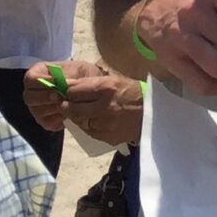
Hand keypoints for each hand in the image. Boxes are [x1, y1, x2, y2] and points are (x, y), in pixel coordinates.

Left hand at [23, 60, 145, 146]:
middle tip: (67, 102)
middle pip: (71, 108)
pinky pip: (88, 131)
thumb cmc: (132, 93)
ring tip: (83, 110)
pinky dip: (87, 125)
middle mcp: (103, 107)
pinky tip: (94, 119)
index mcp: (106, 88)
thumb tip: (67, 84)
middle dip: (66, 105)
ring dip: (76, 116)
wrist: (152, 114)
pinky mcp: (105, 137)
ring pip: (77, 121)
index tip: (64, 90)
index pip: (74, 90)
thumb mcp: (114, 80)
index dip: (66, 90)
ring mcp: (104, 124)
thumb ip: (90, 83)